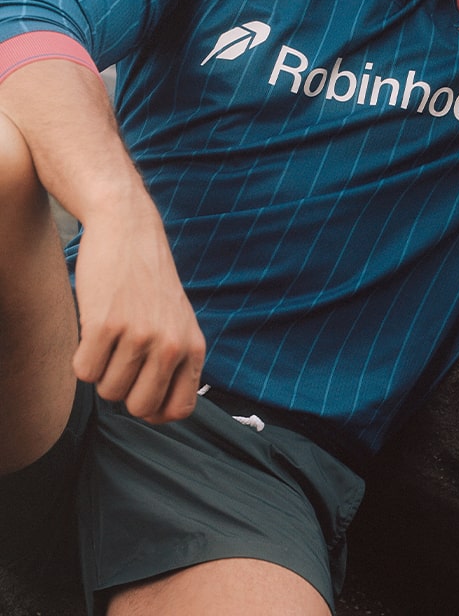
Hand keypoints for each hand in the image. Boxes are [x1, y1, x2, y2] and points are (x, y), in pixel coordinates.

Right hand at [72, 198, 205, 423]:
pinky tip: (92, 329)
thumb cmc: (148, 279)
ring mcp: (138, 335)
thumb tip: (160, 413)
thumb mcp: (178, 319)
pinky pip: (83, 372)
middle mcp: (170, 344)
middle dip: (123, 391)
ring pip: (107, 391)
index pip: (179, 410)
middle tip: (120, 359)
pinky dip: (81, 357)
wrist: (127, 228)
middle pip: (139, 408)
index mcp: (193, 346)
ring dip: (101, 370)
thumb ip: (176, 362)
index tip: (141, 391)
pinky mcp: (104, 325)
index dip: (155, 410)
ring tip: (110, 336)